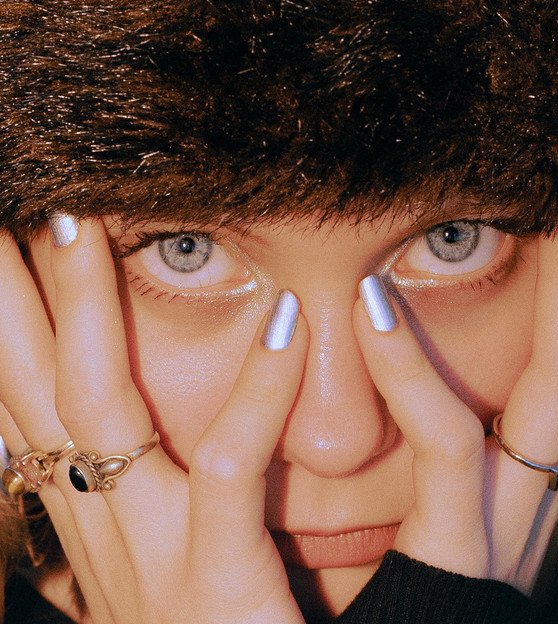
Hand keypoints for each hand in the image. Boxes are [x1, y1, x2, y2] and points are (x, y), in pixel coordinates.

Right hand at [0, 219, 307, 623]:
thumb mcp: (172, 558)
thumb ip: (161, 491)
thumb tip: (124, 437)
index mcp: (97, 525)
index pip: (34, 409)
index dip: (7, 333)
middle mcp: (104, 534)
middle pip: (39, 395)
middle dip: (9, 303)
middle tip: (4, 217)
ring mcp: (152, 562)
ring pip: (98, 412)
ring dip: (81, 314)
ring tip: (76, 226)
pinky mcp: (216, 589)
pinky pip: (227, 470)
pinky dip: (254, 390)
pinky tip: (282, 319)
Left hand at [353, 223, 557, 592]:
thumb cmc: (383, 603)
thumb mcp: (430, 517)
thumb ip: (445, 456)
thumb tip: (460, 404)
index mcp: (516, 493)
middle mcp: (528, 506)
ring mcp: (500, 532)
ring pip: (556, 397)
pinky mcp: (453, 561)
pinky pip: (446, 445)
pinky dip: (413, 371)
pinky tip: (376, 305)